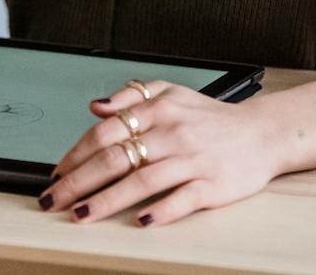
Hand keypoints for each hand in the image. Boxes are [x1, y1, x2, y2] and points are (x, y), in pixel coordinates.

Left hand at [37, 80, 280, 226]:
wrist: (262, 133)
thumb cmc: (210, 118)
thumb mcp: (170, 93)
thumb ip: (131, 95)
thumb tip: (95, 105)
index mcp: (157, 110)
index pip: (106, 132)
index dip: (76, 154)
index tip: (56, 173)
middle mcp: (171, 133)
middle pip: (115, 158)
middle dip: (78, 181)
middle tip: (53, 199)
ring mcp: (192, 160)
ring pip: (141, 181)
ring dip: (107, 201)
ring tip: (81, 214)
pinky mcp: (213, 185)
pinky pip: (182, 200)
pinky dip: (159, 211)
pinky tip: (139, 222)